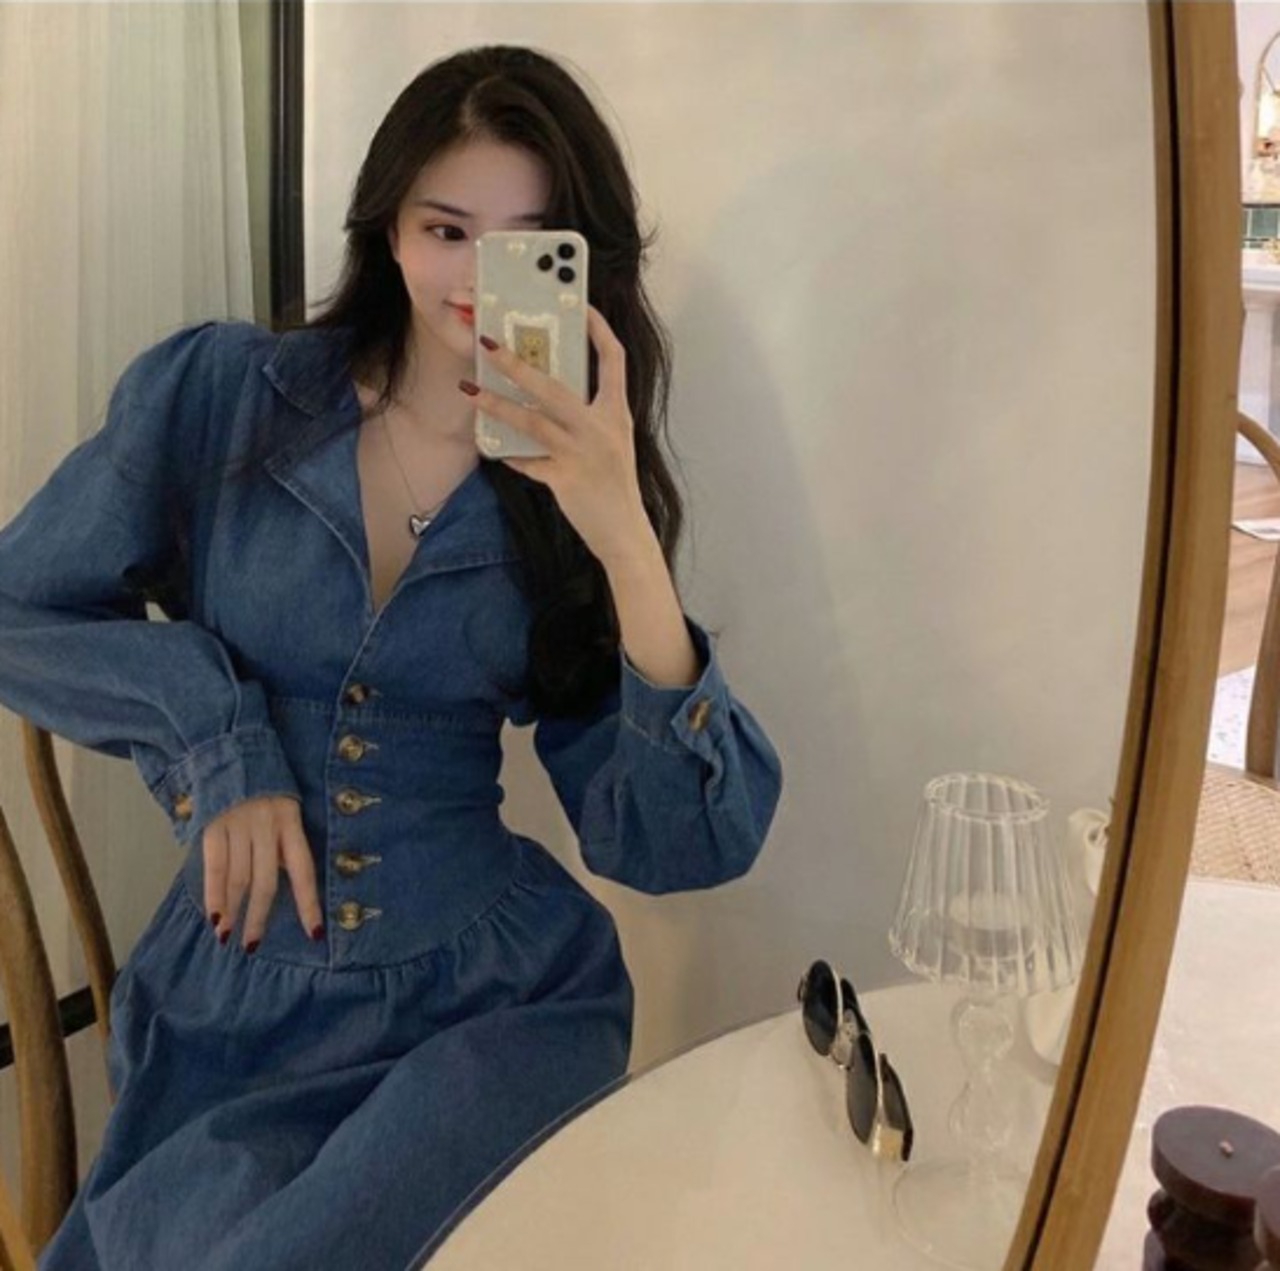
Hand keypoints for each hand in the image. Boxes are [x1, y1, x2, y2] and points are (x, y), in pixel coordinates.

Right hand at [202, 796, 322, 950]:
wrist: (230, 752)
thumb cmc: (263, 791)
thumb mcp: (283, 812)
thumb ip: (281, 846)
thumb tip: (276, 887)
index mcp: (291, 823)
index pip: (304, 870)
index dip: (310, 903)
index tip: (314, 934)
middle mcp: (268, 825)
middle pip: (266, 880)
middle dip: (259, 916)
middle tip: (253, 946)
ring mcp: (239, 825)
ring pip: (239, 877)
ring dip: (233, 911)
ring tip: (228, 936)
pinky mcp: (213, 825)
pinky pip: (214, 866)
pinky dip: (214, 893)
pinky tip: (214, 915)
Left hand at [463, 304, 653, 567]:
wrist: (625, 532)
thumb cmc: (617, 487)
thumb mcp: (613, 443)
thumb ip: (589, 418)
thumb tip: (551, 397)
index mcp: (616, 413)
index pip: (614, 359)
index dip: (598, 329)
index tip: (579, 307)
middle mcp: (600, 428)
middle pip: (553, 385)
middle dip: (517, 363)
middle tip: (489, 343)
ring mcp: (581, 453)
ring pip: (531, 420)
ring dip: (497, 404)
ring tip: (470, 390)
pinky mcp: (564, 479)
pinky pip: (527, 461)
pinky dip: (509, 455)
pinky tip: (492, 449)